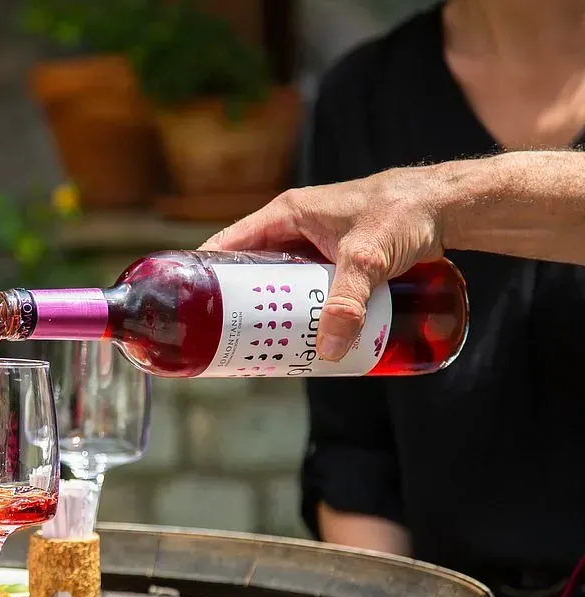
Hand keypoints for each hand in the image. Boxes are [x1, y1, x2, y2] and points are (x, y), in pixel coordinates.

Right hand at [201, 166, 449, 361]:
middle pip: (250, 269)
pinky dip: (297, 308)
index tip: (189, 307)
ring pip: (278, 281)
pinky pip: (304, 287)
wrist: (449, 206)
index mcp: (285, 214)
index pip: (227, 244)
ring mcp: (314, 244)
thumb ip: (348, 300)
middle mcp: (294, 227)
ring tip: (258, 345)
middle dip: (237, 303)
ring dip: (270, 309)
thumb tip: (327, 349)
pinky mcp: (335, 259)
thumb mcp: (369, 257)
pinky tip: (298, 334)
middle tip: (226, 340)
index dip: (204, 273)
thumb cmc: (405, 213)